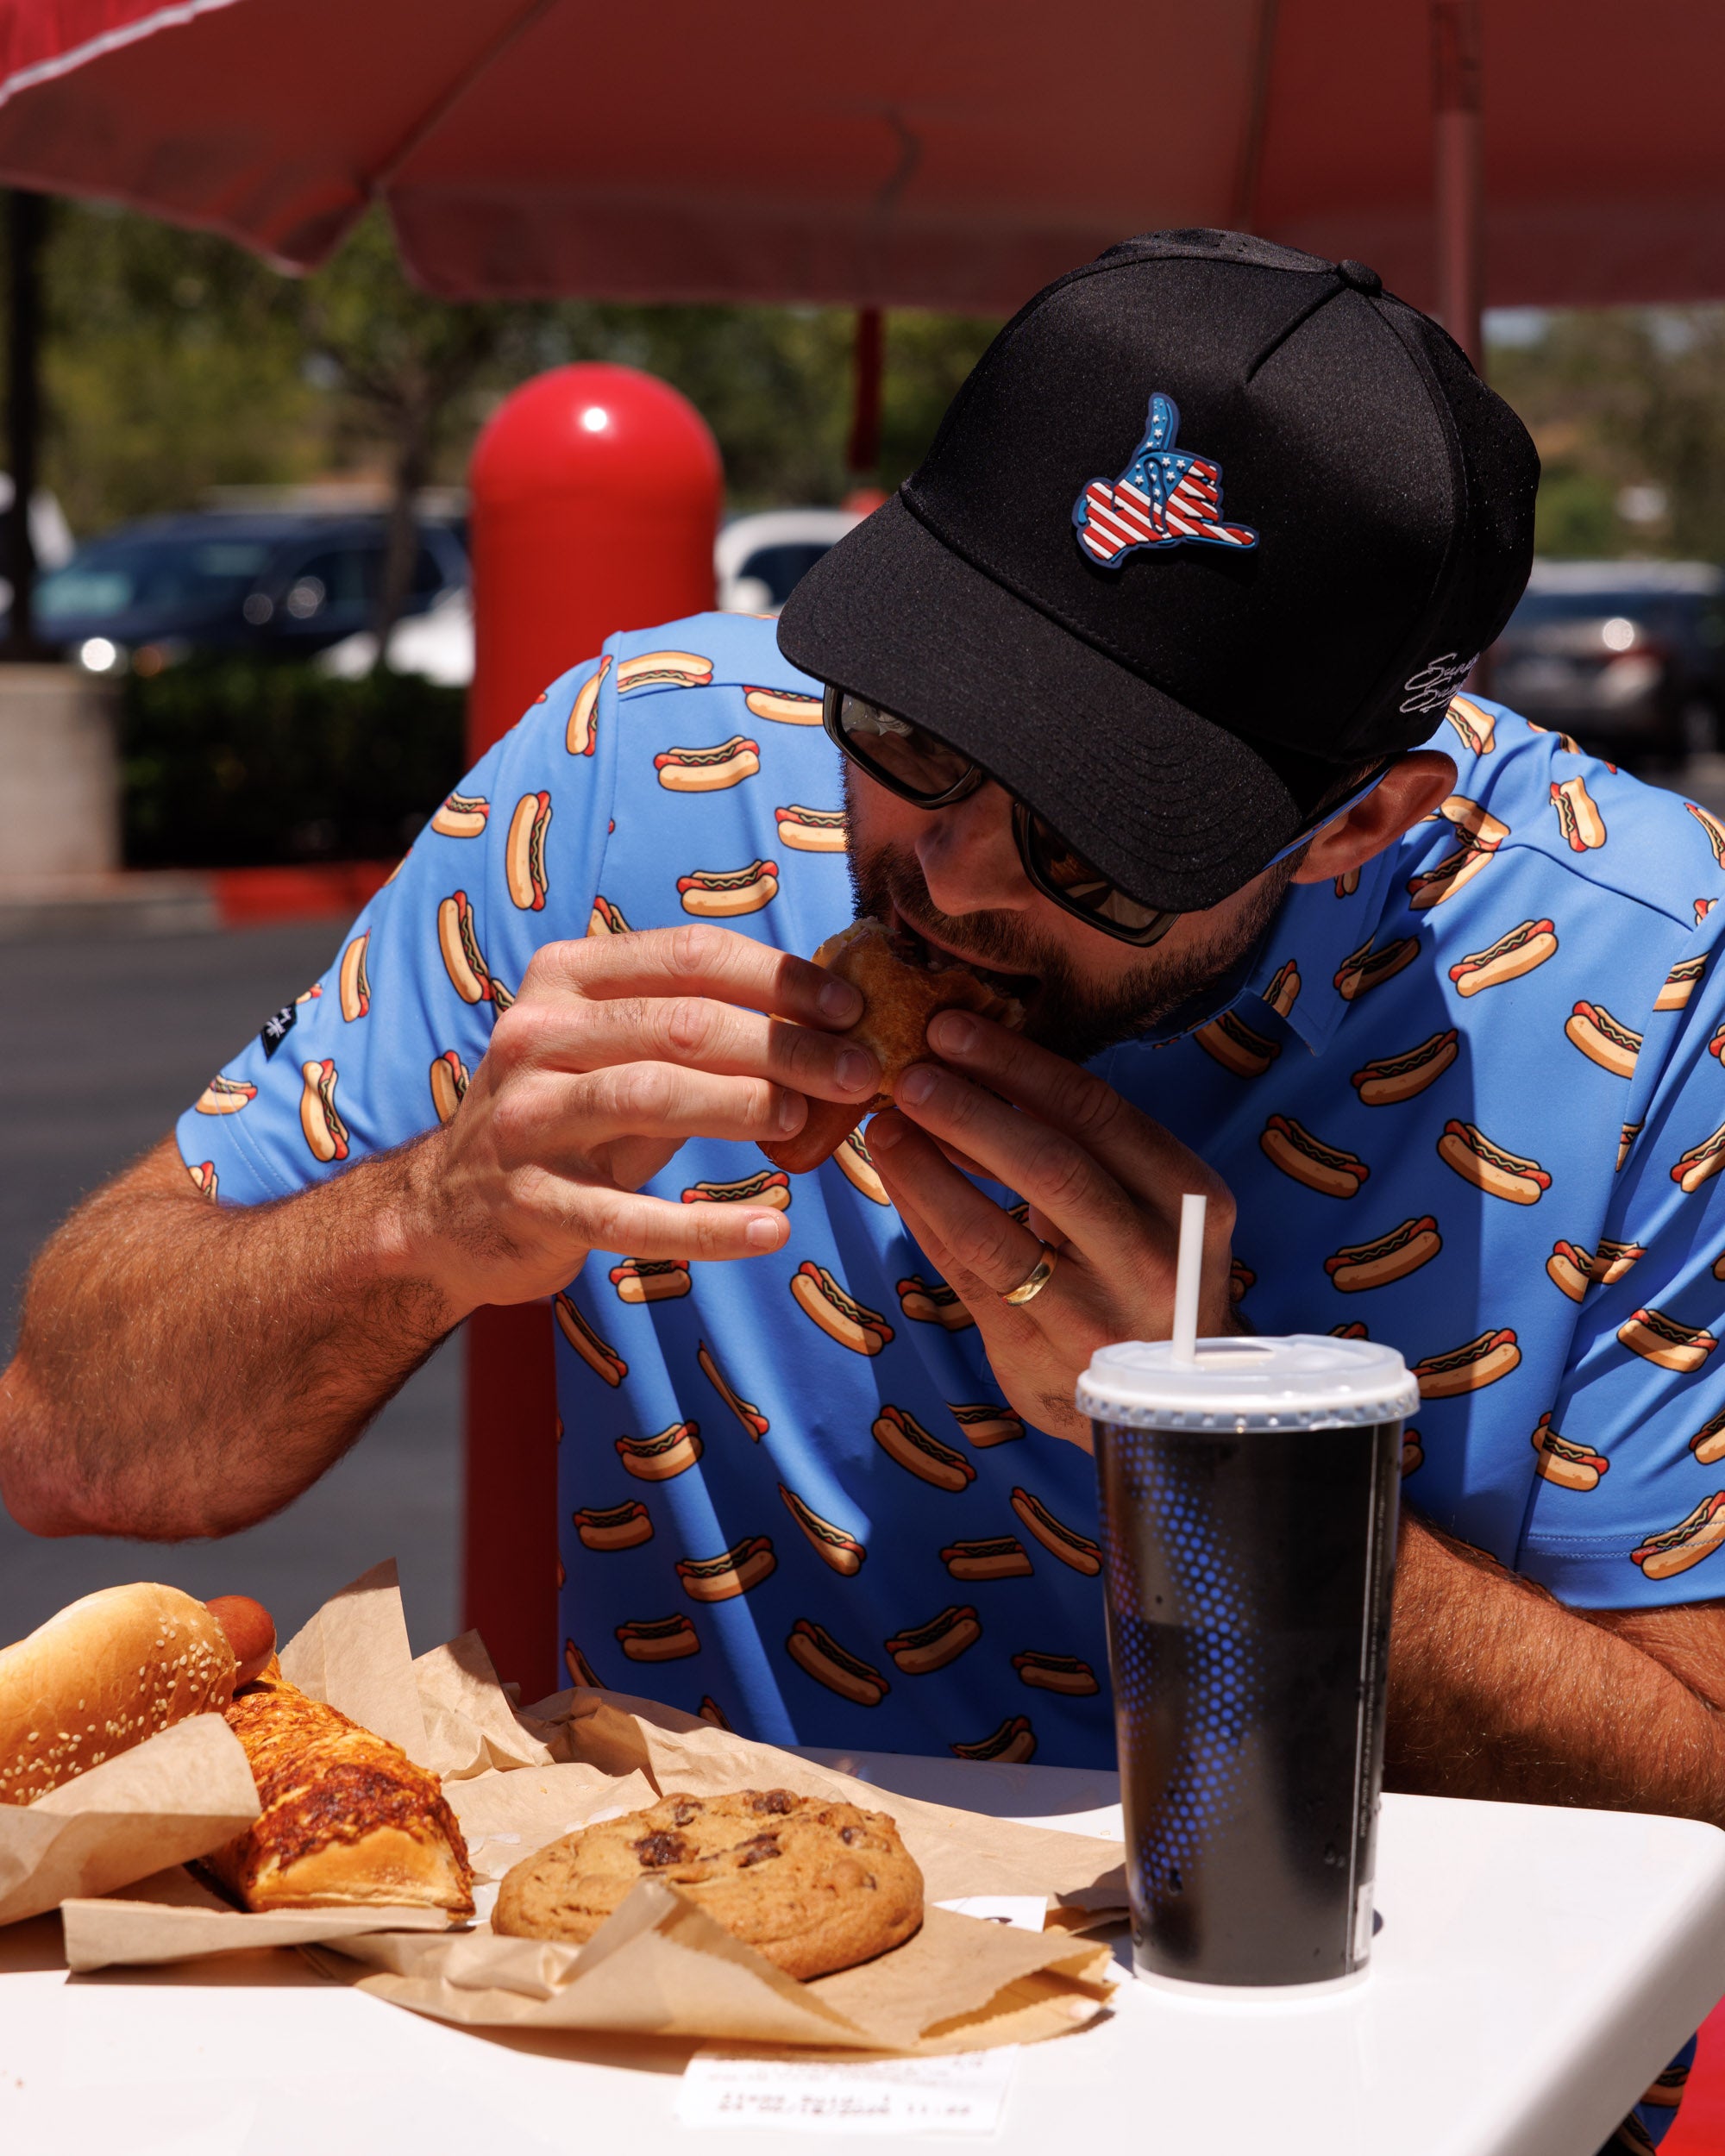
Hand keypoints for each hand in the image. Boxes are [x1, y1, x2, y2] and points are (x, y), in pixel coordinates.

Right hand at [402, 925, 877, 1313]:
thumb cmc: (566, 1119)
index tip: (849, 1009)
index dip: (778, 978)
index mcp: (566, 978)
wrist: (446, 1210)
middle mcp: (536, 1035)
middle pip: (680, 1023)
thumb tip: (826, 1025)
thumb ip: (698, 1033)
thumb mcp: (618, 1055)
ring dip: (746, 1105)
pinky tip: (770, 1231)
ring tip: (809, 1122)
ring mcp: (524, 1118)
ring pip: (650, 1095)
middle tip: (858, 1072)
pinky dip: (707, 1227)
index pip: (688, 955)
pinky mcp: (527, 1201)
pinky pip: (627, 1216)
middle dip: (784, 1045)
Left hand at [865, 1009, 1236, 1446]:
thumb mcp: (1146, 1203)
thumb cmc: (1142, 1270)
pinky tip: (896, 1181)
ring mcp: (1094, 1314)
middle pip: (1050, 1166)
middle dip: (968, 1109)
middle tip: (908, 1071)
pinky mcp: (1036, 1353)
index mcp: (1190, 1199)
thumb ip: (1083, 1145)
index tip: (954, 1030)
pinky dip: (924, 1220)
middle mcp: (1152, 1256)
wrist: (1163, 1400)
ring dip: (928, 1170)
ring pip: (994, 1232)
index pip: (1099, 1113)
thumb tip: (978, 1066)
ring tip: (884, 1126)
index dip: (1018, 1065)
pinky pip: (965, 1276)